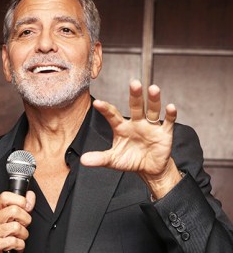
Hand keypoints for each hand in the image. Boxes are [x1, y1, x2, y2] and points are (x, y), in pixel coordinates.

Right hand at [0, 190, 35, 252]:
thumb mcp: (7, 218)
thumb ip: (20, 206)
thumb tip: (30, 195)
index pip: (5, 196)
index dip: (20, 200)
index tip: (26, 208)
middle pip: (14, 210)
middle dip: (25, 219)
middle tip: (23, 226)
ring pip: (16, 227)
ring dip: (23, 234)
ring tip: (19, 238)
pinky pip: (14, 242)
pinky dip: (20, 245)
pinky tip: (16, 246)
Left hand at [81, 79, 181, 197]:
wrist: (149, 168)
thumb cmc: (130, 160)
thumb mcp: (113, 160)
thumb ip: (99, 158)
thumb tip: (83, 160)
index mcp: (122, 127)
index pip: (113, 115)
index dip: (106, 109)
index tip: (97, 103)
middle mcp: (136, 123)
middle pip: (136, 106)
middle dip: (135, 95)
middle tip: (134, 83)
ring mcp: (151, 126)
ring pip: (153, 110)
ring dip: (154, 100)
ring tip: (153, 89)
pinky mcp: (164, 133)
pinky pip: (168, 122)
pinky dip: (170, 115)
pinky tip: (170, 107)